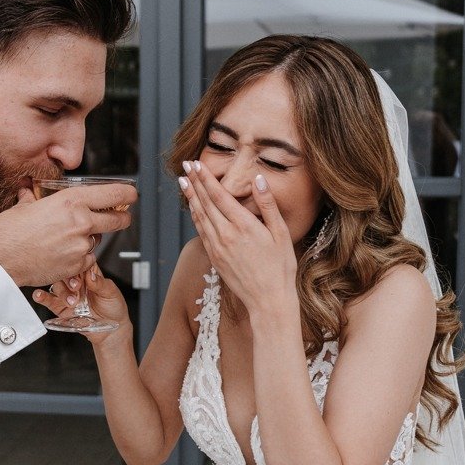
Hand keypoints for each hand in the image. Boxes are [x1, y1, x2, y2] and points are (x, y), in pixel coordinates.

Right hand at [0, 183, 136, 286]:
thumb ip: (35, 199)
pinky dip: (80, 257)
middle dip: (121, 218)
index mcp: (71, 201)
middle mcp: (81, 222)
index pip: (114, 195)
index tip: (130, 196)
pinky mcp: (77, 265)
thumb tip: (31, 193)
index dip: (127, 195)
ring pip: (98, 240)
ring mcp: (81, 246)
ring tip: (66, 239)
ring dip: (89, 239)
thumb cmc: (8, 233)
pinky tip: (62, 254)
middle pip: (118, 220)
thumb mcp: (24, 206)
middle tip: (119, 217)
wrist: (0, 260)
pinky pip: (88, 260)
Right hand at [32, 263, 131, 332]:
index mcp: (89, 274)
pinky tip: (39, 295)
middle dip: (68, 280)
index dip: (76, 266)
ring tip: (71, 301)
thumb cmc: (114, 308)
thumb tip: (91, 275)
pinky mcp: (61, 307)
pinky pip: (49, 300)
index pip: (78, 263)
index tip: (78, 272)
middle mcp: (77, 283)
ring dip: (62, 292)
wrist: (111, 330)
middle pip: (64, 273)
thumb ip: (100, 284)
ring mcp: (68, 294)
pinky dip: (42, 297)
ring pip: (57, 286)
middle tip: (76, 287)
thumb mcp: (111, 293)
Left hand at [179, 163, 296, 315]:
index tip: (196, 163)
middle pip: (206, 203)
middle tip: (185, 165)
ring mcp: (218, 248)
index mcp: (244, 226)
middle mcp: (226, 235)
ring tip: (184, 182)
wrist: (268, 300)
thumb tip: (258, 179)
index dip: (206, 178)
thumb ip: (268, 205)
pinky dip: (195, 217)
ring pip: (200, 217)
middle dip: (195, 182)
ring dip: (191, 198)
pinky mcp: (215, 258)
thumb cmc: (280, 267)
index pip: (219, 195)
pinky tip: (193, 208)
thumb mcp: (281, 233)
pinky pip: (201, 232)